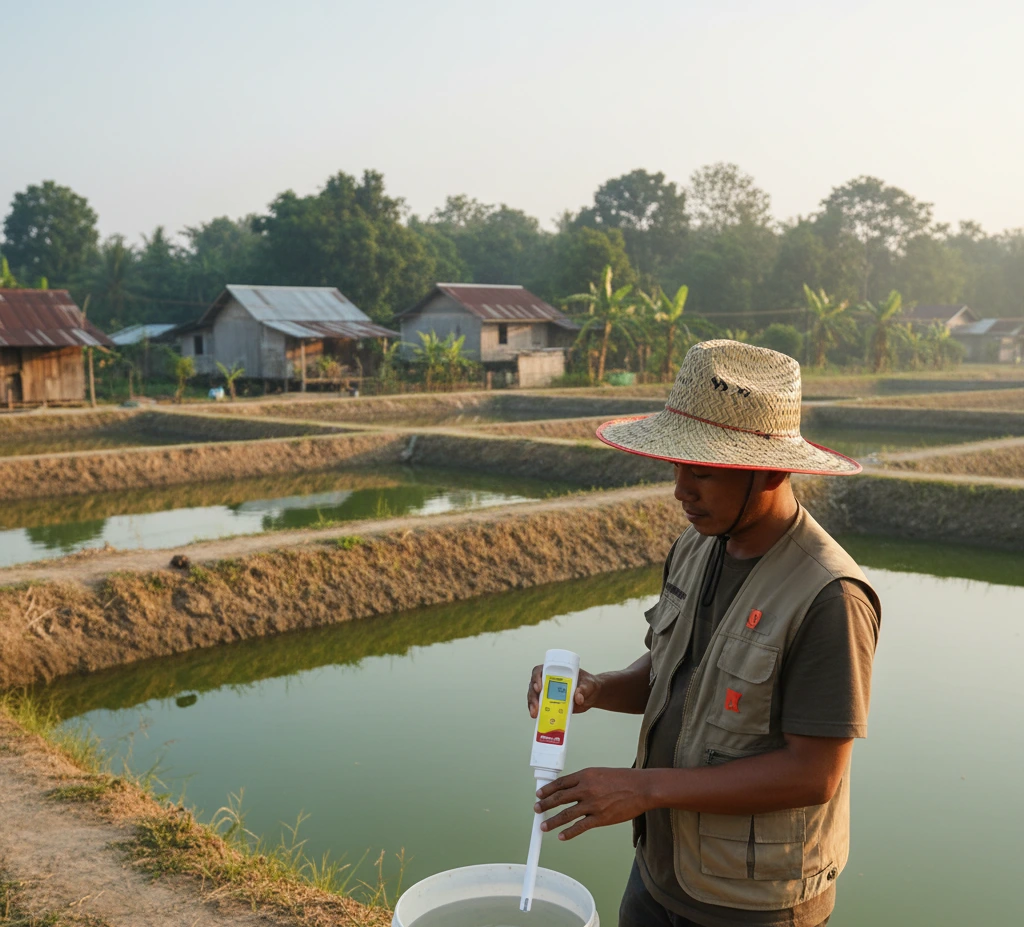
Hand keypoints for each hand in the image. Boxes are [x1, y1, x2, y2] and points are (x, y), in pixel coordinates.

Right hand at [527, 666, 602, 718]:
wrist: (592, 695)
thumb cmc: (588, 684)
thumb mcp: (588, 684)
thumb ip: (584, 689)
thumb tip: (578, 697)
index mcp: (555, 671)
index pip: (540, 671)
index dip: (536, 678)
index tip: (539, 687)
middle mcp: (548, 681)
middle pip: (534, 686)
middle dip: (533, 696)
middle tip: (536, 707)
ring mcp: (548, 693)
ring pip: (535, 697)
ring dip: (533, 706)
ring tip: (535, 715)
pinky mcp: (550, 704)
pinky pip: (541, 708)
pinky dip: (539, 713)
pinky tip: (539, 719)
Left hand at [534, 767, 650, 840]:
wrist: (641, 788)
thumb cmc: (624, 779)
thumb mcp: (600, 773)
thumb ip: (586, 780)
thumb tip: (573, 788)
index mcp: (585, 775)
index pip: (560, 783)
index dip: (548, 789)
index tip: (540, 794)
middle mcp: (586, 789)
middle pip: (559, 798)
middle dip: (545, 804)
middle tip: (537, 809)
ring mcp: (592, 804)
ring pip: (566, 814)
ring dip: (552, 821)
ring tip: (543, 826)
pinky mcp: (600, 818)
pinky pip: (580, 827)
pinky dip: (569, 833)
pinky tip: (561, 836)